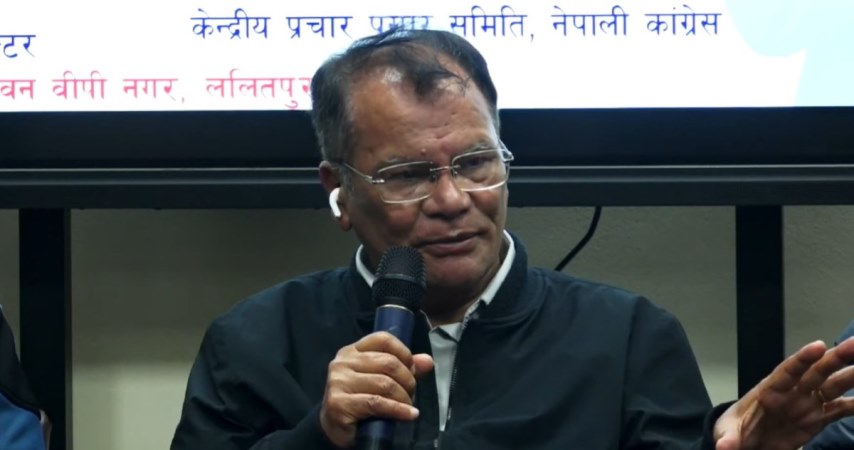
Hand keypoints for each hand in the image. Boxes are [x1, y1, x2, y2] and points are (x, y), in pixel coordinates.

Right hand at [319, 332, 433, 447]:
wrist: (334, 428)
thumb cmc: (359, 400)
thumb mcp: (380, 379)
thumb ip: (403, 368)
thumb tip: (427, 361)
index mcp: (352, 351)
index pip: (383, 339)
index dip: (404, 352)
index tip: (412, 369)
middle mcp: (342, 363)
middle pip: (388, 362)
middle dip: (407, 380)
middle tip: (411, 393)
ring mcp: (338, 382)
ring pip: (384, 384)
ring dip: (404, 397)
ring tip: (408, 406)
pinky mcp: (338, 403)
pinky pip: (377, 403)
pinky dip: (398, 410)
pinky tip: (409, 414)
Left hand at [714, 336, 853, 449]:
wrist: (746, 443)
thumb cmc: (735, 430)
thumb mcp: (728, 433)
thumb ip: (729, 439)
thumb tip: (724, 448)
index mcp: (769, 390)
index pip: (787, 371)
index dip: (802, 359)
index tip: (819, 346)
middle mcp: (792, 392)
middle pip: (814, 372)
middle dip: (834, 358)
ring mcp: (806, 403)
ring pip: (831, 386)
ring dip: (850, 376)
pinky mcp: (817, 418)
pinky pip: (839, 410)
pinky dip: (853, 405)